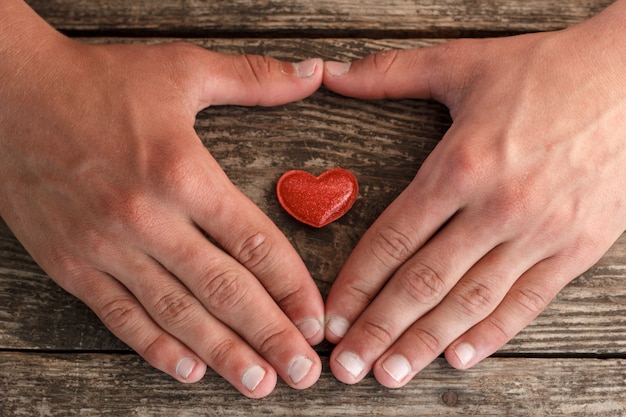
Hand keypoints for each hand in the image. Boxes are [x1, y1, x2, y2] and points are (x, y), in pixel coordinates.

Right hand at [0, 1, 323, 397]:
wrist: (6, 92)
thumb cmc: (99, 81)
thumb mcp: (183, 68)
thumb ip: (255, 78)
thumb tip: (314, 73)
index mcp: (182, 172)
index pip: (252, 242)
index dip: (291, 286)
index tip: (316, 319)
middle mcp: (147, 217)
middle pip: (223, 289)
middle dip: (269, 335)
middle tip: (304, 371)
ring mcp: (106, 246)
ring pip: (176, 312)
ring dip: (223, 353)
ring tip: (260, 384)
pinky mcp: (71, 263)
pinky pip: (120, 314)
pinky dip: (154, 346)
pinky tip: (187, 369)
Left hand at [322, 1, 625, 386]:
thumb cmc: (547, 70)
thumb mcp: (463, 63)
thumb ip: (389, 75)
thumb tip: (332, 74)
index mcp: (461, 166)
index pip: (394, 239)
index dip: (358, 284)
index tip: (333, 317)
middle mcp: (497, 207)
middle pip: (425, 282)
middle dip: (380, 329)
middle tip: (347, 365)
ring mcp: (540, 233)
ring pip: (471, 302)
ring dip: (426, 343)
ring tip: (391, 375)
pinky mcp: (578, 247)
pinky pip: (528, 301)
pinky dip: (493, 333)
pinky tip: (459, 357)